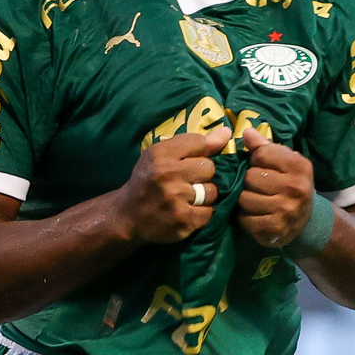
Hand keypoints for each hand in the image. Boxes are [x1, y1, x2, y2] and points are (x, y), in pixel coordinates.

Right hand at [117, 126, 231, 243]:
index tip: (191, 160)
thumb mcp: (162, 155)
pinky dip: (203, 213)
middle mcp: (168, 174)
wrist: (128, 216)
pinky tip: (189, 211)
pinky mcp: (183, 221)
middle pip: (210, 167)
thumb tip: (227, 133)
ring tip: (190, 197)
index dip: (200, 152)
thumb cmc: (148, 180)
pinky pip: (209, 213)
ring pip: (212, 191)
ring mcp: (175, 199)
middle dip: (204, 174)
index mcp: (161, 154)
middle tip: (190, 181)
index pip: (200, 143)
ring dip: (205, 195)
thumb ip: (194, 143)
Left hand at [237, 126, 314, 247]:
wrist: (306, 220)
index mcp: (299, 166)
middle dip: (249, 181)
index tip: (262, 167)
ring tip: (256, 200)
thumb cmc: (290, 183)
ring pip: (244, 198)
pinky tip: (256, 215)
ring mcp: (286, 210)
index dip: (255, 160)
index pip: (261, 154)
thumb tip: (246, 132)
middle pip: (250, 177)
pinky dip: (246, 217)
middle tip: (258, 186)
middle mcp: (296, 188)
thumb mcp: (284, 161)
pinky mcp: (276, 229)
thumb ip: (264, 146)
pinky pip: (245, 219)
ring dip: (245, 199)